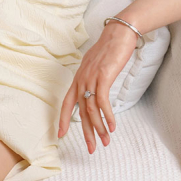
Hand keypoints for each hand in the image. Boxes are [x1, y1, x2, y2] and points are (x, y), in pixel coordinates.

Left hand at [57, 23, 137, 152]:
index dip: (63, 119)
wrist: (119, 33)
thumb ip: (93, 78)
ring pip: (92, 109)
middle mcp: (82, 79)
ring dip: (99, 127)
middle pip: (81, 111)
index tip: (60, 134)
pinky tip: (113, 126)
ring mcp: (91, 78)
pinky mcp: (103, 77)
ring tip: (106, 141)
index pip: (66, 102)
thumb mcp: (97, 65)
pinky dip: (107, 116)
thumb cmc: (110, 48)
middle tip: (92, 148)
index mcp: (79, 77)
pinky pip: (103, 102)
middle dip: (86, 132)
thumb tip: (95, 89)